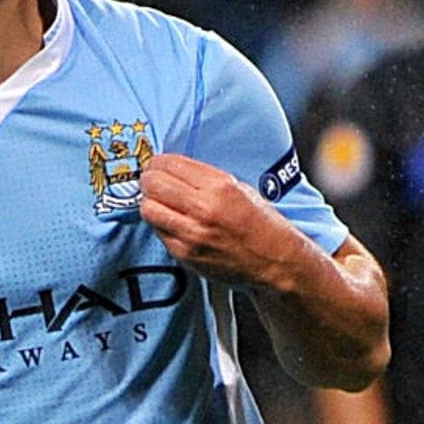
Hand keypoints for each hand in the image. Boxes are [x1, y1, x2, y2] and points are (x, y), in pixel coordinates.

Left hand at [138, 152, 300, 288]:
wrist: (275, 261)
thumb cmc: (261, 225)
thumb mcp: (239, 188)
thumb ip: (204, 178)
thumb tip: (172, 169)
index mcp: (220, 187)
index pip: (171, 164)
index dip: (158, 162)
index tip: (158, 165)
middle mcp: (204, 209)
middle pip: (153, 184)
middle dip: (149, 179)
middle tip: (153, 181)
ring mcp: (192, 234)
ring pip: (149, 208)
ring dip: (151, 202)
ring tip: (160, 202)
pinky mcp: (185, 254)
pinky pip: (158, 231)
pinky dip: (161, 224)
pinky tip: (172, 222)